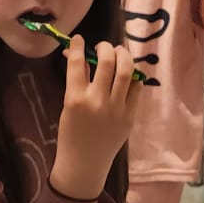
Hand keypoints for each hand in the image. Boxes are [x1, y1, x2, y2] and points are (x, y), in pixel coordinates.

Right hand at [49, 35, 140, 200]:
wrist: (84, 164)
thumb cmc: (71, 135)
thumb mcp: (67, 106)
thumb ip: (76, 81)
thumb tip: (77, 55)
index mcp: (75, 98)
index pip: (77, 62)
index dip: (77, 45)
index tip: (79, 38)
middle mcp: (97, 100)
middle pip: (107, 61)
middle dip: (105, 47)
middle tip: (103, 47)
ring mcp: (116, 108)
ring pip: (126, 71)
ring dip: (123, 56)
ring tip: (119, 53)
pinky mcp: (130, 115)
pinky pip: (136, 88)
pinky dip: (133, 76)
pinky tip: (128, 73)